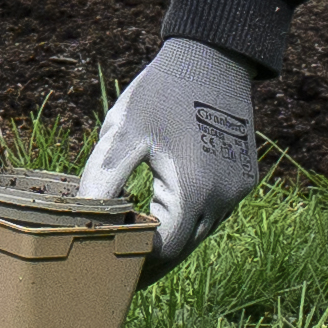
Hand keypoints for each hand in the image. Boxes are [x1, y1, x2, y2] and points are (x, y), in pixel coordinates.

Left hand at [76, 34, 262, 266]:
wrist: (212, 56)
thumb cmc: (161, 92)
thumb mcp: (124, 132)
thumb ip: (103, 179)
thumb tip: (84, 219)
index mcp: (192, 191)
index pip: (162, 250)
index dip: (135, 262)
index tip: (110, 270)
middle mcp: (223, 199)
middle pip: (183, 247)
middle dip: (152, 258)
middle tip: (119, 267)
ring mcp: (238, 190)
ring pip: (200, 231)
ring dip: (171, 238)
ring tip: (136, 243)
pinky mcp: (244, 178)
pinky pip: (214, 210)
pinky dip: (189, 217)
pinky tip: (164, 213)